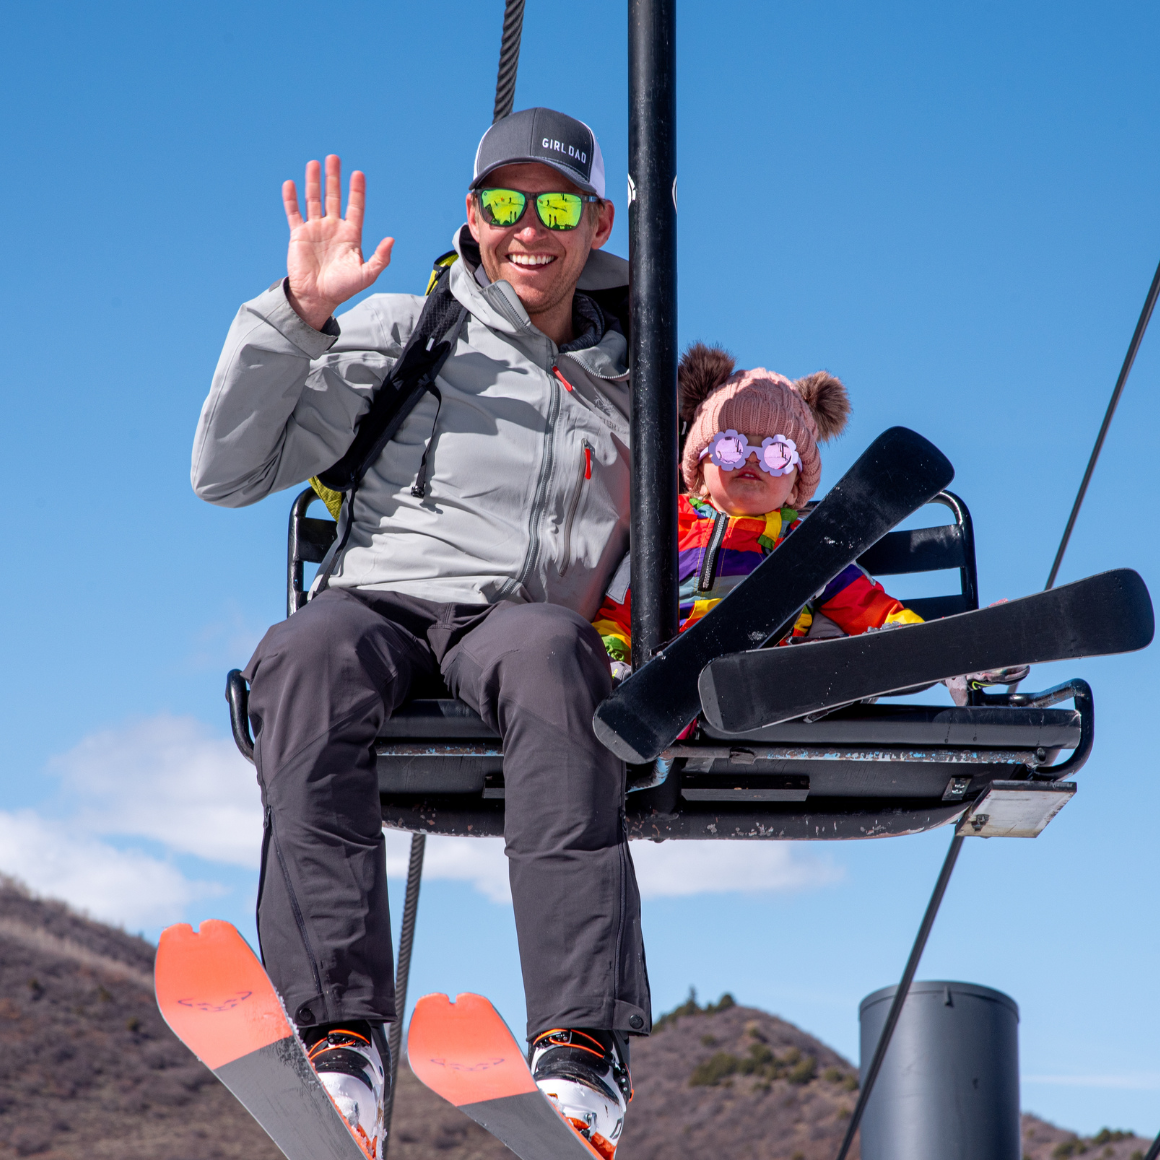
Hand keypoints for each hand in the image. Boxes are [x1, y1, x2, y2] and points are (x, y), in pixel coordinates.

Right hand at [282, 155, 393, 329]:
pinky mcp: (298, 235)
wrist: (317, 298)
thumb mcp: (367, 275)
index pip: (355, 207)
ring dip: (314, 181)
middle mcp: (333, 228)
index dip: (356, 191)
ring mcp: (315, 229)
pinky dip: (291, 199)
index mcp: (350, 235)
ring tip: (314, 163)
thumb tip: (391, 239)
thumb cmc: (343, 288)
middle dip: (334, 178)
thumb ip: (380, 258)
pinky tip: (291, 184)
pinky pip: (294, 213)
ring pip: (314, 199)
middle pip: (334, 197)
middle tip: (334, 158)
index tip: (358, 174)